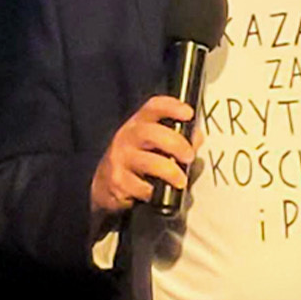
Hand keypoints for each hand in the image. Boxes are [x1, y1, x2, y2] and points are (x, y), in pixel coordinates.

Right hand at [90, 95, 195, 220]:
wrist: (104, 185)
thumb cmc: (135, 161)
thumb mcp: (152, 144)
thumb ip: (177, 138)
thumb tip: (196, 137)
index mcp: (138, 124)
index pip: (153, 107)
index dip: (171, 107)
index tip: (189, 113)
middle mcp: (127, 137)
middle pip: (152, 133)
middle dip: (176, 144)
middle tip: (189, 157)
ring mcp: (120, 159)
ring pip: (149, 162)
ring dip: (171, 172)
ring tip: (181, 181)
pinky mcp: (118, 181)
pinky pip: (143, 187)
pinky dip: (155, 191)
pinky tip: (158, 192)